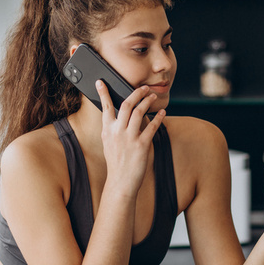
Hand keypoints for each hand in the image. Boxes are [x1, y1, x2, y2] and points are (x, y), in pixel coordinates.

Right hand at [97, 80, 165, 196]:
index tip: (101, 82)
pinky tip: (162, 112)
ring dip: (148, 102)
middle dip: (136, 93)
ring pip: (139, 112)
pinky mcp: (142, 146)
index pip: (105, 107)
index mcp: (107, 131)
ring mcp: (129, 138)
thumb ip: (114, 129)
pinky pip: (152, 127)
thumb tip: (123, 116)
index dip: (103, 93)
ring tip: (153, 97)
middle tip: (144, 88)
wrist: (121, 182)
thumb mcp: (109, 144)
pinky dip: (158, 118)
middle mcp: (117, 132)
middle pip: (127, 105)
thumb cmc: (116, 163)